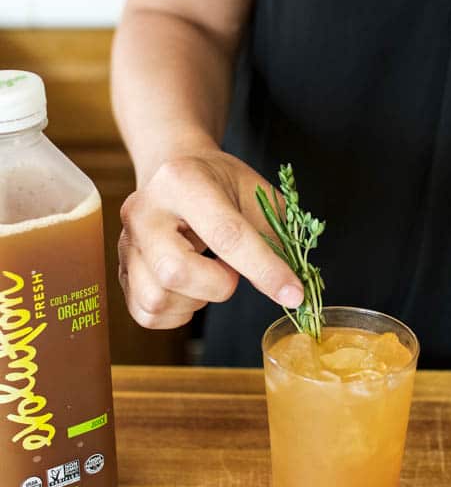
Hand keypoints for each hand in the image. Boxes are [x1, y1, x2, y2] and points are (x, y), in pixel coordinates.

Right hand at [118, 150, 304, 328]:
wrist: (175, 172)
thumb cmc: (221, 183)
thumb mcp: (256, 194)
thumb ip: (275, 237)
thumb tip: (291, 290)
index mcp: (182, 180)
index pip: (226, 234)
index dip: (265, 270)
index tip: (294, 294)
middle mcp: (143, 210)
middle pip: (174, 270)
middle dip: (217, 285)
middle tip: (231, 270)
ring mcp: (126, 242)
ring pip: (157, 298)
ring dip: (197, 299)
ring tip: (209, 274)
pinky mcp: (121, 270)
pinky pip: (147, 314)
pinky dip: (178, 312)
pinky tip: (192, 289)